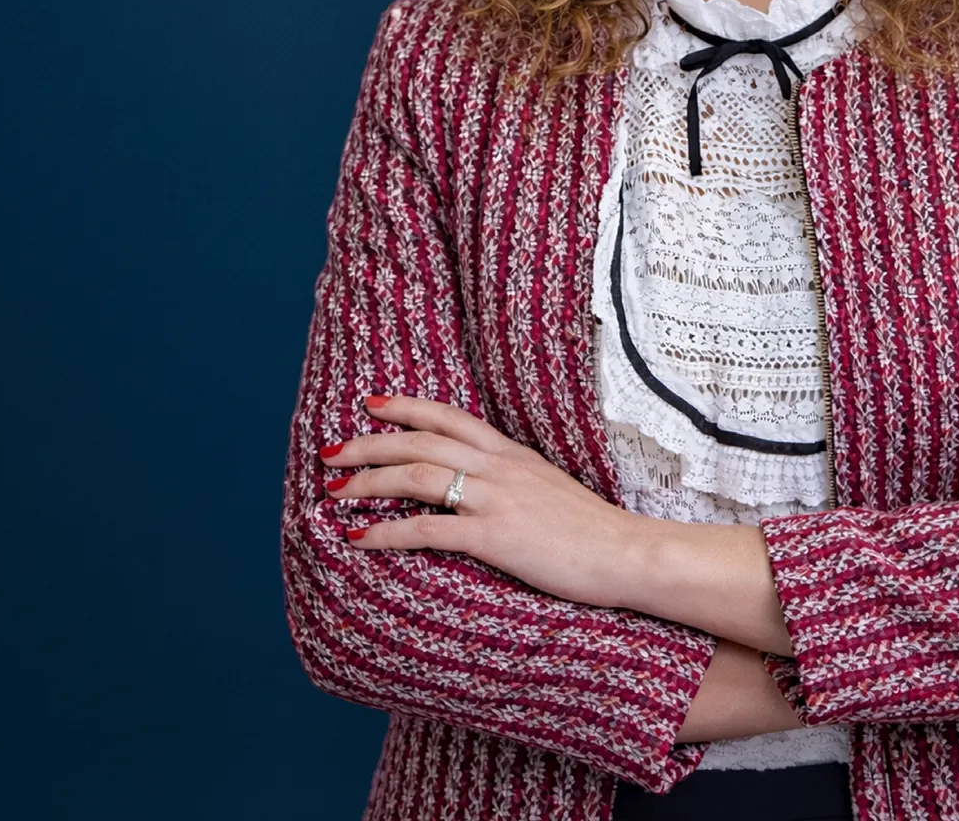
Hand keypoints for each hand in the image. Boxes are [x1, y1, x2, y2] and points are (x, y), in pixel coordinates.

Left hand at [318, 394, 647, 608]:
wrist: (628, 553)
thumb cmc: (592, 532)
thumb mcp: (549, 490)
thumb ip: (514, 482)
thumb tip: (482, 488)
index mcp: (511, 454)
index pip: (449, 417)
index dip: (407, 407)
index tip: (371, 404)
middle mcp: (498, 467)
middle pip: (421, 440)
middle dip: (369, 445)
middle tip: (330, 453)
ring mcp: (496, 498)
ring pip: (417, 474)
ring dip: (367, 482)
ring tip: (331, 492)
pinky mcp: (494, 535)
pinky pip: (427, 528)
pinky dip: (385, 530)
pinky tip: (359, 536)